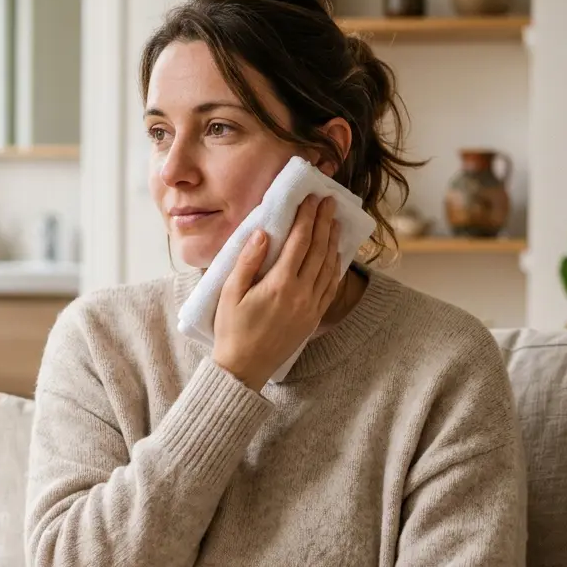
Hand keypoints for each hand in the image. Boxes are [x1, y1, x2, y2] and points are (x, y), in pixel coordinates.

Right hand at [212, 194, 342, 390]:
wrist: (245, 368)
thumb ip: (248, 262)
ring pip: (328, 267)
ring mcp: (310, 307)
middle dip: (324, 222)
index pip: (299, 242)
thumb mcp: (230, 293)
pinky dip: (335, 267)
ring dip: (332, 242)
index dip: (307, 217)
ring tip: (334, 222)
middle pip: (318, 250)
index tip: (311, 199)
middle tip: (328, 201)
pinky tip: (335, 256)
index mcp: (280, 284)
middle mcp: (301, 293)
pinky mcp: (313, 318)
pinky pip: (330, 287)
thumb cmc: (232, 330)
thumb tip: (263, 233)